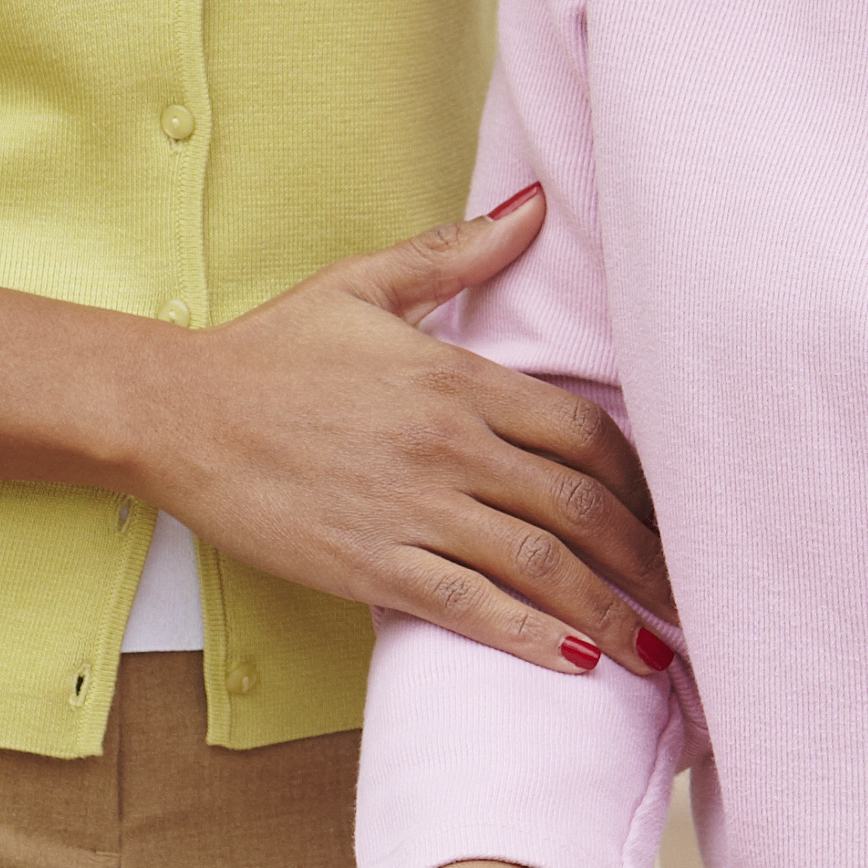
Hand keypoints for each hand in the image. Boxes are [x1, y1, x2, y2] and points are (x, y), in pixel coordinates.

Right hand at [135, 188, 676, 676]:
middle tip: (690, 598)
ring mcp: (412, 509)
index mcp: (458, 380)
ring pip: (540, 569)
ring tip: (659, 653)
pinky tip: (577, 663)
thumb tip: (535, 204)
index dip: (642, 480)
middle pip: (580, 509)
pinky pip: (471, 610)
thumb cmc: (272, 350)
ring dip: (610, 614)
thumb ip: (459, 251)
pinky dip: (531, 639)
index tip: (672, 513)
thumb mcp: (366, 286)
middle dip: (646, 560)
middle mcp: (449, 447)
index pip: (583, 432)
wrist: (177, 412)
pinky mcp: (371, 566)